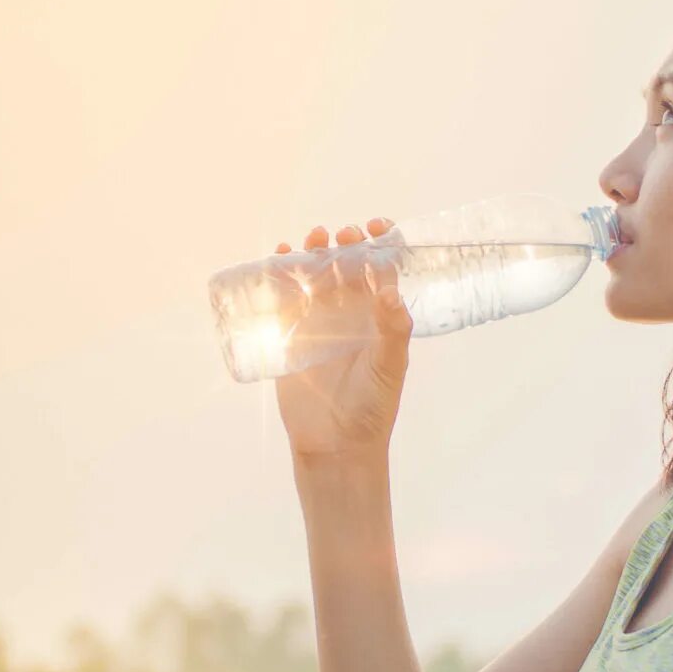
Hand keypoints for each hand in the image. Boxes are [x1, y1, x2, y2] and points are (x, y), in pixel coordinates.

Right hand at [270, 218, 411, 459]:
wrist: (335, 443)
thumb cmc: (371, 406)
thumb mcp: (389, 368)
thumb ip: (392, 332)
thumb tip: (391, 292)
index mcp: (380, 315)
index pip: (384, 268)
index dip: (382, 243)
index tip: (377, 228)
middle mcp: (351, 312)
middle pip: (347, 264)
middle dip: (345, 243)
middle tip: (342, 236)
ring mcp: (320, 320)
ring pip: (315, 274)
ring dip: (313, 252)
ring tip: (311, 240)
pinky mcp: (292, 332)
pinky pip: (285, 296)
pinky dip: (281, 274)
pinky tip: (280, 257)